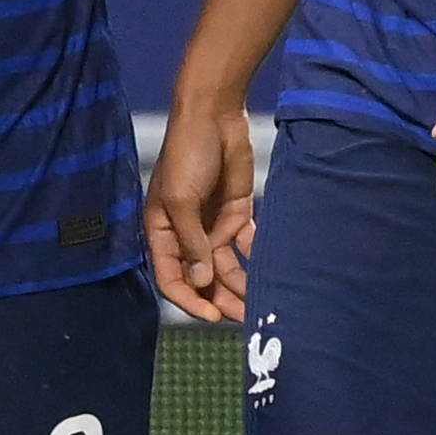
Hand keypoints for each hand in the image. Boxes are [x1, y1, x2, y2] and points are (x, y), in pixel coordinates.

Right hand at [145, 95, 259, 319]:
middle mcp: (187, 234)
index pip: (171, 277)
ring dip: (240, 285)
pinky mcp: (237, 214)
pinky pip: (247, 246)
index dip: (188, 299)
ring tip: (262, 302)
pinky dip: (257, 260)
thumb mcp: (182, 199)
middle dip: (220, 299)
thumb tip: (202, 281)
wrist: (214, 116)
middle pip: (202, 278)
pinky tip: (272, 273)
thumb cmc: (187, 154)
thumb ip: (192, 242)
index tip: (210, 314)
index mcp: (163, 232)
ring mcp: (213, 225)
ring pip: (226, 267)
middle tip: (245, 318)